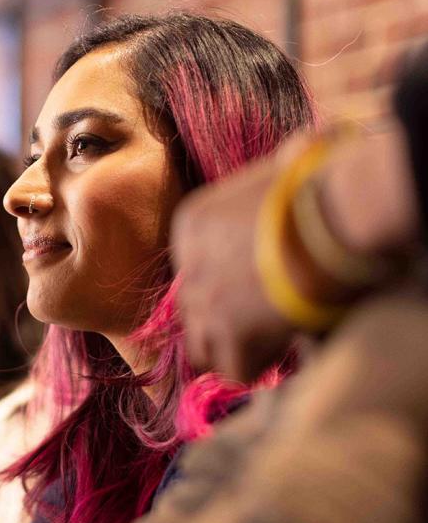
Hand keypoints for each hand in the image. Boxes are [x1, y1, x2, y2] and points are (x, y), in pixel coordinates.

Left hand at [172, 135, 317, 381]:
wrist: (336, 209)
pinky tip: (283, 345)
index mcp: (191, 224)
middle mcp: (188, 264)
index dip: (227, 286)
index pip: (194, 271)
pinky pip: (233, 369)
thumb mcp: (281, 165)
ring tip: (272, 338)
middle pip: (193, 310)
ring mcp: (204, 301)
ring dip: (234, 349)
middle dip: (225, 320)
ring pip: (202, 347)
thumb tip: (295, 153)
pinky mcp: (228, 332)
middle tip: (264, 318)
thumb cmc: (323, 181)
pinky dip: (258, 365)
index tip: (261, 287)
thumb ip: (271, 174)